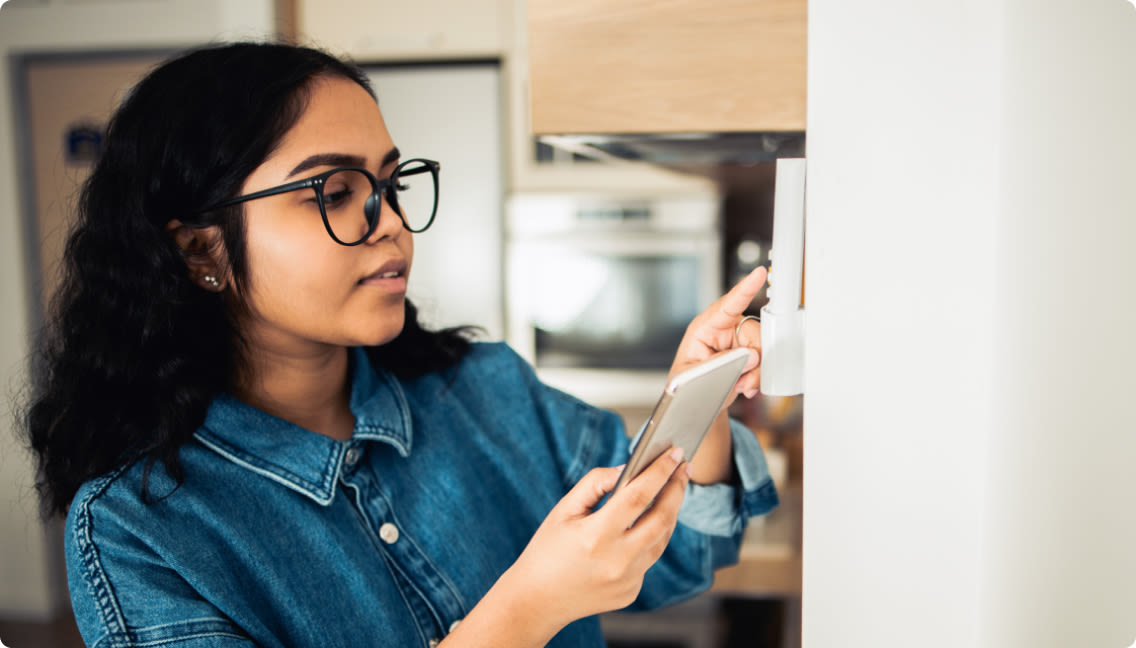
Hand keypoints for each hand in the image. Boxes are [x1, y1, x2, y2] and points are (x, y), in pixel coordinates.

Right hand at [479, 449, 690, 643]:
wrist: (537, 600)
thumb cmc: (547, 550)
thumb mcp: (563, 510)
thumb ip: (595, 484)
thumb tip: (626, 468)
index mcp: (596, 536)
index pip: (638, 496)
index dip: (660, 471)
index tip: (675, 452)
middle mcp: (617, 560)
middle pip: (661, 518)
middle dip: (676, 488)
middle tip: (683, 467)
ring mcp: (627, 580)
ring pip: (661, 539)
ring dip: (670, 512)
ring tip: (673, 489)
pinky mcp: (631, 592)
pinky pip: (649, 559)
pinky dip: (651, 537)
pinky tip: (649, 521)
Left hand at [670, 265, 766, 402]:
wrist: (692, 401)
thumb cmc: (686, 384)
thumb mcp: (693, 376)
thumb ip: (719, 365)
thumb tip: (750, 355)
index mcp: (704, 328)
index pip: (726, 305)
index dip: (744, 289)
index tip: (759, 274)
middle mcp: (724, 330)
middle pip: (754, 333)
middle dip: (754, 358)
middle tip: (743, 380)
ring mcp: (738, 342)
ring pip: (763, 350)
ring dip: (756, 372)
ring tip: (738, 385)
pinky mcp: (748, 355)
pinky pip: (765, 362)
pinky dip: (758, 378)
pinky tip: (744, 385)